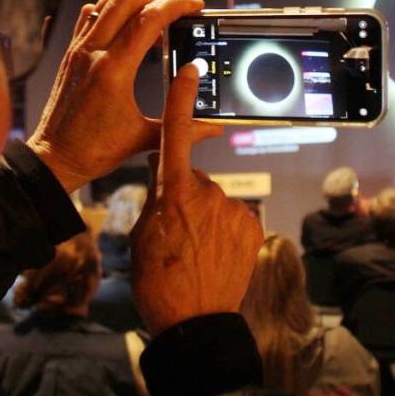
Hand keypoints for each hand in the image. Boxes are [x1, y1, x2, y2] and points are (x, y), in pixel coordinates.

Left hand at [27, 0, 221, 192]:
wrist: (54, 158)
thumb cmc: (92, 150)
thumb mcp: (143, 138)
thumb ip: (181, 127)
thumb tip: (213, 127)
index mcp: (113, 70)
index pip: (148, 19)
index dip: (176, 5)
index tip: (194, 6)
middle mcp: (92, 53)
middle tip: (175, 13)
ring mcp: (78, 50)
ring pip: (105, 3)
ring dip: (133, 3)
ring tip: (153, 22)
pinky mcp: (70, 54)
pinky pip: (88, 16)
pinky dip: (109, 12)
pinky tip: (124, 30)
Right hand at [131, 64, 264, 336]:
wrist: (194, 324)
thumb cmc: (158, 282)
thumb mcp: (141, 234)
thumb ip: (155, 195)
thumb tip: (162, 166)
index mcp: (174, 192)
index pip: (176, 134)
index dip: (182, 99)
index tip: (191, 71)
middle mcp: (209, 194)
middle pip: (193, 180)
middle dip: (184, 197)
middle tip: (174, 236)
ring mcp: (234, 211)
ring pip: (214, 201)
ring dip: (205, 217)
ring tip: (194, 253)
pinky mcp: (253, 226)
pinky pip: (233, 217)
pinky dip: (224, 230)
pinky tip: (214, 256)